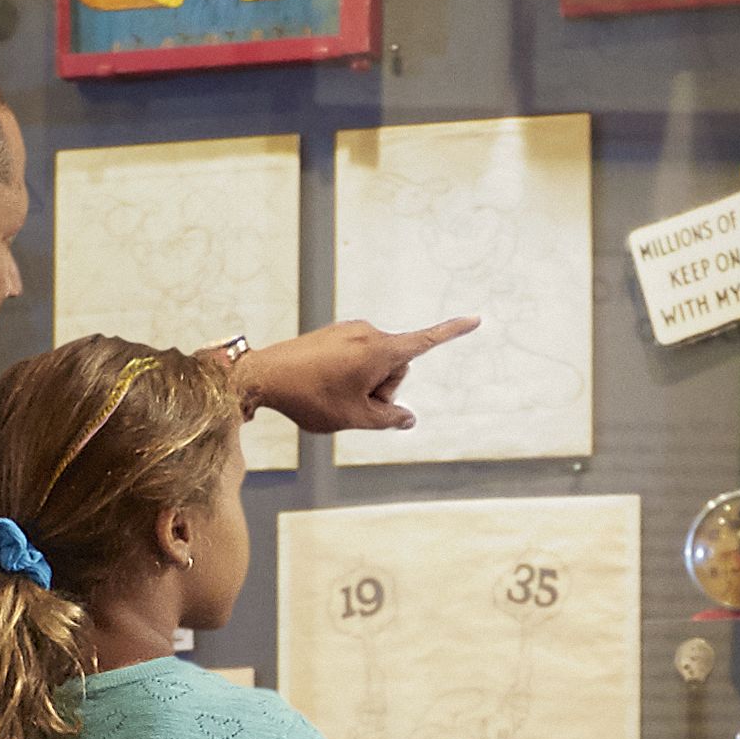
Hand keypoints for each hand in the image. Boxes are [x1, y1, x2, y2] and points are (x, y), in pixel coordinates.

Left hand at [241, 316, 472, 435]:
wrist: (263, 376)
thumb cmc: (310, 398)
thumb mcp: (355, 418)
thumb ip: (388, 419)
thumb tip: (408, 418)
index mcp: (380, 350)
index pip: (425, 342)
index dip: (453, 332)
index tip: (476, 319)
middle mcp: (369, 333)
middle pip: (396, 368)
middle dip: (383, 389)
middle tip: (352, 404)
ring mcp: (350, 331)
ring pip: (375, 364)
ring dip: (364, 383)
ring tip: (333, 395)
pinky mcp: (335, 333)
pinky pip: (356, 357)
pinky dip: (349, 374)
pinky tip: (324, 384)